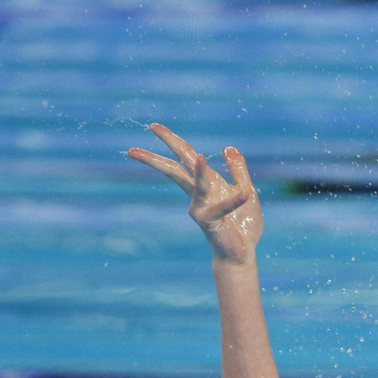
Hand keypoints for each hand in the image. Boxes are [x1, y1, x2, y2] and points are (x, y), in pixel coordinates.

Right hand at [128, 123, 263, 264]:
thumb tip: (228, 147)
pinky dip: (234, 201)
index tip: (153, 126)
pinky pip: (223, 207)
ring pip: (198, 185)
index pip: (186, 157)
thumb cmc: (242, 223)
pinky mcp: (210, 221)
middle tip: (132, 148)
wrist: (243, 251)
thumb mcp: (245, 190)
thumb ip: (238, 171)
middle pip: (174, 170)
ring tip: (202, 158)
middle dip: (155, 158)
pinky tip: (244, 194)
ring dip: (201, 172)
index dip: (171, 141)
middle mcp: (198, 193)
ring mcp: (200, 207)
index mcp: (207, 182)